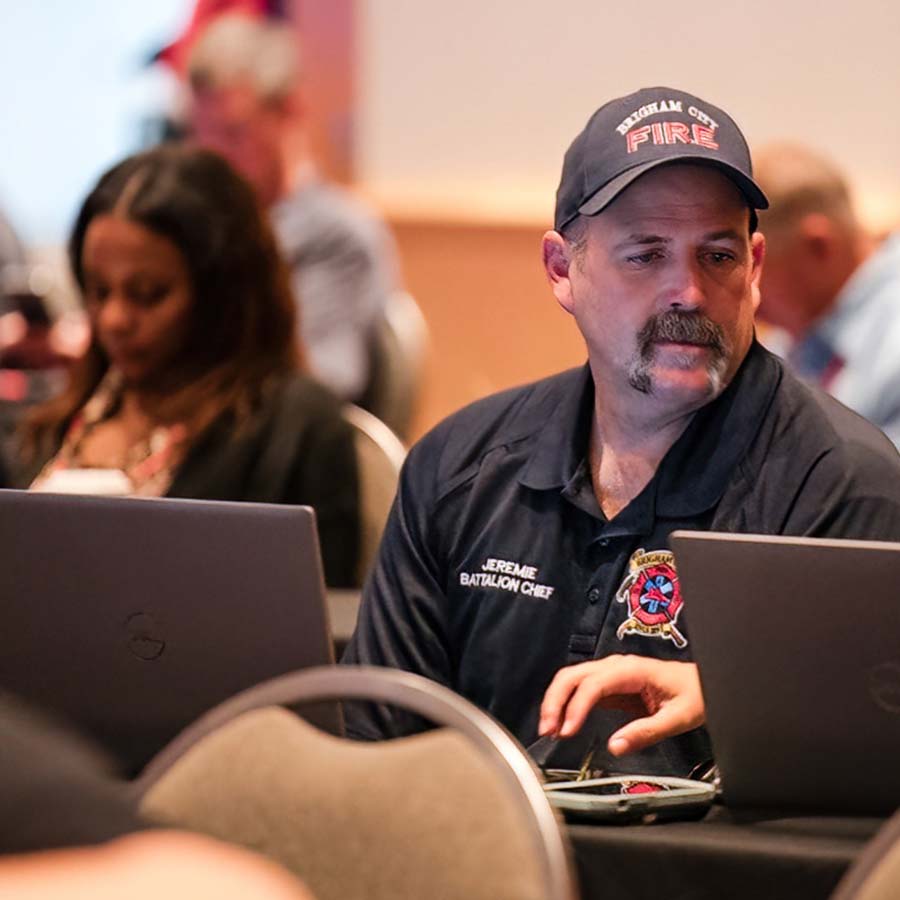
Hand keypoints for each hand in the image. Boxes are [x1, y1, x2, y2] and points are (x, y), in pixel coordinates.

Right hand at [538, 655, 704, 756]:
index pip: (593, 684)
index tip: (567, 730)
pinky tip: (563, 722)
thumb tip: (615, 746)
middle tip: (547, 729)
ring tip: (549, 728)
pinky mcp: (610, 684)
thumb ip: (646, 732)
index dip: (576, 707)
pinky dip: (566, 704)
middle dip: (554, 700)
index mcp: (632, 670)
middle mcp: (617, 666)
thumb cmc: (695, 693)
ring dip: (556, 701)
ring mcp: (611, 673)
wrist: (702, 683)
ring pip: (571, 679)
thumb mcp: (678, 717)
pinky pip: (580, 689)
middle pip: (572, 675)